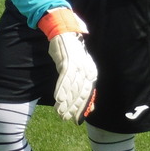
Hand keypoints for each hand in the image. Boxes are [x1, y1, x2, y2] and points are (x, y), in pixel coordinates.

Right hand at [39, 9, 95, 123]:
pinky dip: (61, 90)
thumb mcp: (78, 66)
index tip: (75, 118)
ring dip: (65, 102)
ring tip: (59, 112)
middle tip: (65, 118)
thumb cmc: (69, 50)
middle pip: (80, 94)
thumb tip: (83, 99)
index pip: (87, 94)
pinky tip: (57, 99)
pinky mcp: (68, 63)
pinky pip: (64, 80)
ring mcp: (78, 67)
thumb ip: (80, 81)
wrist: (64, 31)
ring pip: (72, 89)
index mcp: (91, 72)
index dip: (81, 107)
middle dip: (72, 108)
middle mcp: (87, 71)